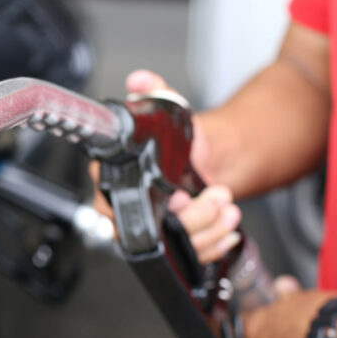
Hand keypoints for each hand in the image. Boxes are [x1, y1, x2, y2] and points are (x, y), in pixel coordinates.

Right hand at [89, 69, 240, 262]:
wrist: (214, 158)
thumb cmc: (185, 140)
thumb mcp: (170, 111)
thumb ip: (154, 92)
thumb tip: (140, 80)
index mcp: (116, 177)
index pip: (109, 200)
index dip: (138, 202)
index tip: (172, 195)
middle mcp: (129, 205)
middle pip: (146, 230)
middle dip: (188, 219)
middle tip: (214, 197)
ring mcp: (153, 226)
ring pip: (170, 246)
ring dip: (205, 231)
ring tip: (226, 207)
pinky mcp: (174, 240)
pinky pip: (186, 257)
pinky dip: (212, 245)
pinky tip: (227, 228)